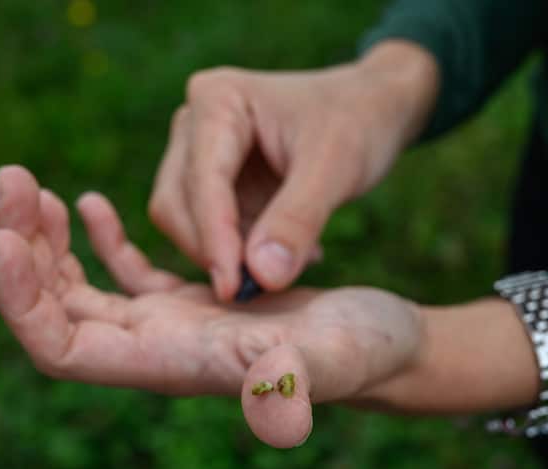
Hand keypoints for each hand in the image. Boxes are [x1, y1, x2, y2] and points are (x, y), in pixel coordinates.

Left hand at [0, 166, 422, 447]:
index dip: (22, 301)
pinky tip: (89, 203)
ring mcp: (174, 326)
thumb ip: (294, 375)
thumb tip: (268, 391)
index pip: (62, 350)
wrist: (385, 344)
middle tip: (11, 180)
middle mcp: (160, 349)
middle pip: (56, 313)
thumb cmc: (366, 353)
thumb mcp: (335, 357)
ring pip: (83, 292)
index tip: (5, 237)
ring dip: (47, 244)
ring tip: (30, 187)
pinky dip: (99, 240)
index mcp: (172, 363)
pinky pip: (127, 275)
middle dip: (21, 253)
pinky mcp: (196, 301)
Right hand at [148, 41, 438, 299]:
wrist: (372, 108)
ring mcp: (199, 154)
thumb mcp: (335, 168)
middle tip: (264, 288)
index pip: (202, 181)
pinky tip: (289, 253)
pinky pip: (209, 231)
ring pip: (185, 223)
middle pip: (176, 204)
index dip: (215, 239)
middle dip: (214, 251)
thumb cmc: (356, 123)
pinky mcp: (215, 184)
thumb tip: (261, 276)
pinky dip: (240, 253)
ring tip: (291, 262)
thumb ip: (297, 220)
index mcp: (217, 100)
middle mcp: (194, 124)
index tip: (235, 289)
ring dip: (227, 256)